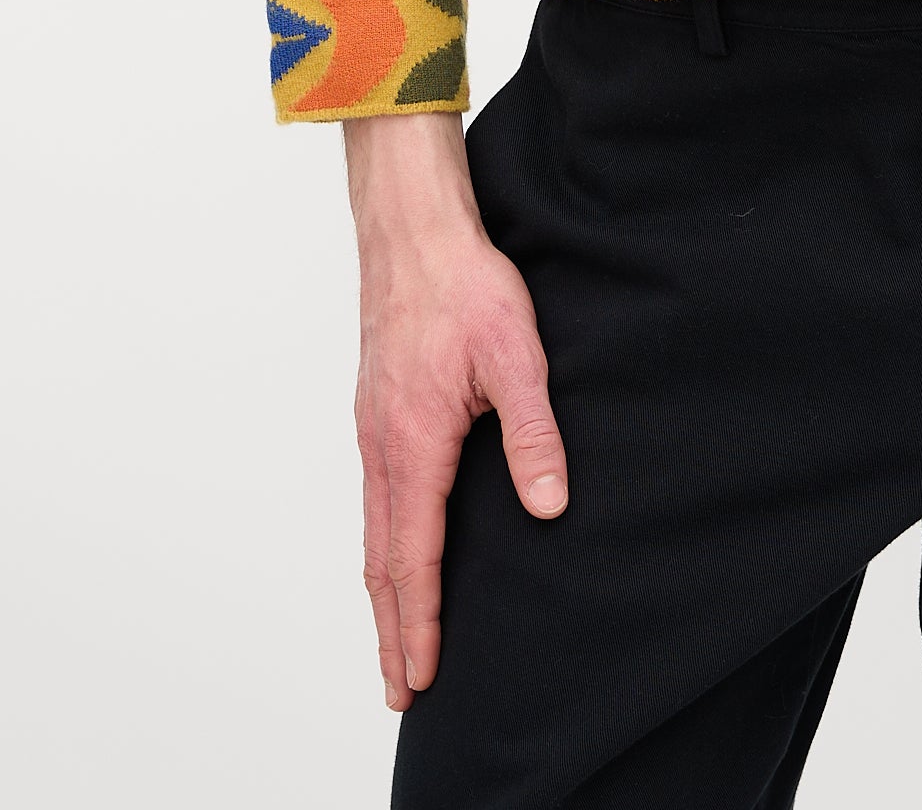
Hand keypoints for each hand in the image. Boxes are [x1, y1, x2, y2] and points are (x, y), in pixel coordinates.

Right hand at [344, 113, 568, 711]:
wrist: (413, 231)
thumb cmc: (467, 285)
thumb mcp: (517, 354)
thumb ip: (533, 432)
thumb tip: (550, 505)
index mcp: (415, 442)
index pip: (416, 555)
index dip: (421, 620)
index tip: (423, 675)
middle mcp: (382, 446)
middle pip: (382, 560)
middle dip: (393, 630)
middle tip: (400, 691)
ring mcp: (372, 430)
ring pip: (373, 532)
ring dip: (383, 595)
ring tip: (395, 644)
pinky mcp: (375, 413)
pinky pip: (374, 498)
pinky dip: (380, 547)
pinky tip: (394, 556)